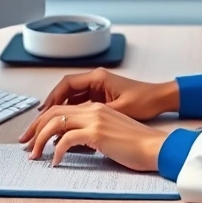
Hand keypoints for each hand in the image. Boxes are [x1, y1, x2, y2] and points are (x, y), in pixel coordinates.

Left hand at [19, 102, 169, 169]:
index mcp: (96, 107)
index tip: (33, 135)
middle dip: (34, 129)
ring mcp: (94, 119)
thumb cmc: (137, 143)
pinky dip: (56, 151)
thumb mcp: (110, 132)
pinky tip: (55, 161)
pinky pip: (66, 140)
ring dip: (40, 140)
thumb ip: (91, 131)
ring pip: (55, 124)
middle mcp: (93, 109)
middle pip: (53, 113)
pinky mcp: (97, 133)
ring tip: (35, 155)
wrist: (155, 146)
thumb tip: (70, 142)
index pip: (61, 108)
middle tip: (25, 144)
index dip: (43, 121)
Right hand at [37, 67, 178, 121]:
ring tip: (50, 124)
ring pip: (72, 97)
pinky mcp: (102, 96)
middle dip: (52, 104)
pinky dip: (72, 112)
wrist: (160, 99)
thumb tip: (74, 124)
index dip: (53, 97)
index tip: (44, 111)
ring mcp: (98, 88)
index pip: (67, 84)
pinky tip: (66, 124)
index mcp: (98, 77)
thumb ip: (96, 114)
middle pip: (66, 90)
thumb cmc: (144, 100)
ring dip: (61, 109)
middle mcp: (96, 80)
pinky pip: (81, 103)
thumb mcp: (118, 109)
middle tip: (41, 120)